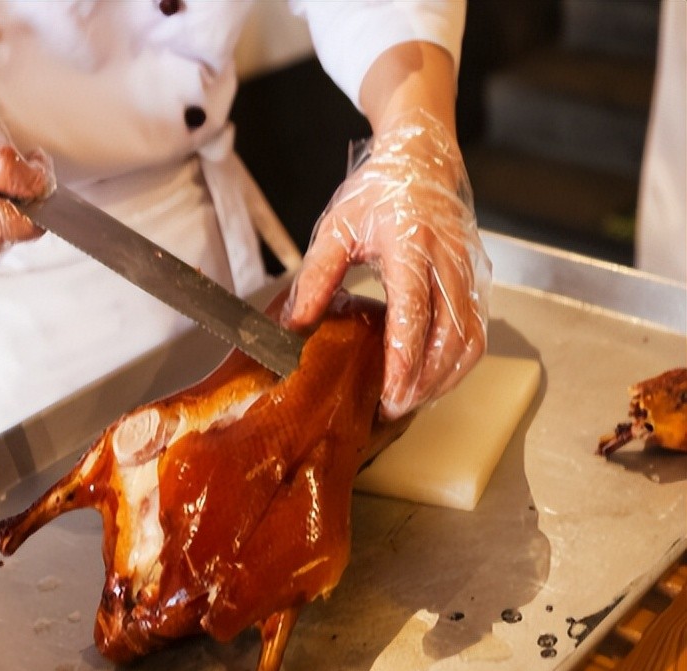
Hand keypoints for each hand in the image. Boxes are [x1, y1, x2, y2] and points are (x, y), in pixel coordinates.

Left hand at [283, 109, 490, 419]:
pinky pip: (477, 331)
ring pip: (470, 339)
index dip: (404, 358)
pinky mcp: (476, 280)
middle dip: (424, 381)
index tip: (390, 392)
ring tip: (411, 401)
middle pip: (449, 336)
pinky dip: (459, 363)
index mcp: (411, 245)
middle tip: (393, 409)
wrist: (422, 159)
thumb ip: (316, 276)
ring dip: (445, 378)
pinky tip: (434, 379)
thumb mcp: (336, 228)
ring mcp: (468, 271)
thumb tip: (296, 324)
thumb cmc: (379, 191)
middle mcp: (448, 260)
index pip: (413, 312)